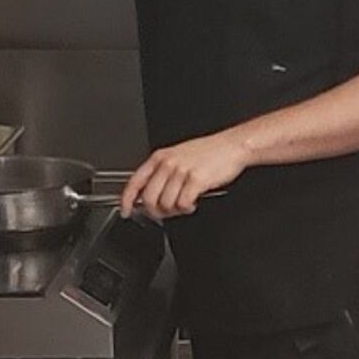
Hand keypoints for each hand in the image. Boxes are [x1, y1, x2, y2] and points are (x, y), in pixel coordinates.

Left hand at [122, 133, 250, 220]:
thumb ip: (162, 173)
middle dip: (156, 212)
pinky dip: (187, 209)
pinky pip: (183, 204)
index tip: (126, 211)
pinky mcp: (196, 180)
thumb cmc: (209, 152)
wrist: (232, 146)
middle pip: (149, 199)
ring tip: (184, 204)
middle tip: (167, 212)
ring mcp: (181, 171)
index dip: (126, 200)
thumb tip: (150, 196)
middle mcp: (168, 163)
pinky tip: (192, 203)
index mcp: (160, 157)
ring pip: (166, 204)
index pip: (135, 182)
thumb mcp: (179, 156)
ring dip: (175, 210)